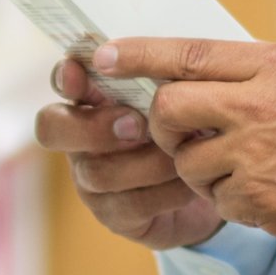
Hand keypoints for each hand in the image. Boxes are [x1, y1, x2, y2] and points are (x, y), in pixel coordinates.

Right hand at [34, 54, 226, 252]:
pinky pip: (129, 204)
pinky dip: (164, 192)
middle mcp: (82, 137)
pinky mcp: (114, 214)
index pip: (63, 80)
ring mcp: (92, 178)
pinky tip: (190, 183)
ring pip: (96, 172)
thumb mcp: (186, 93)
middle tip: (136, 124)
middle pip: (52, 128)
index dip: (66, 76)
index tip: (80, 72)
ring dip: (145, 162)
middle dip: (92, 126)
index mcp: (95, 97)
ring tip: (183, 153)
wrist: (222, 179)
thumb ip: (164, 74)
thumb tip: (153, 60)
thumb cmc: (198, 122)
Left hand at [91, 39, 275, 251]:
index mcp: (270, 65)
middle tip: (180, 136)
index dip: (137, 55)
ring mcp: (253, 153)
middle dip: (161, 126)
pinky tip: (264, 193)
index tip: (102, 57)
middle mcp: (255, 104)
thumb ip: (249, 74)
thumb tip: (191, 75)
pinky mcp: (255, 198)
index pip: (187, 53)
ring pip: (185, 161)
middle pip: (168, 108)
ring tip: (244, 169)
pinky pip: (214, 199)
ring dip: (200, 170)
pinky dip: (229, 200)